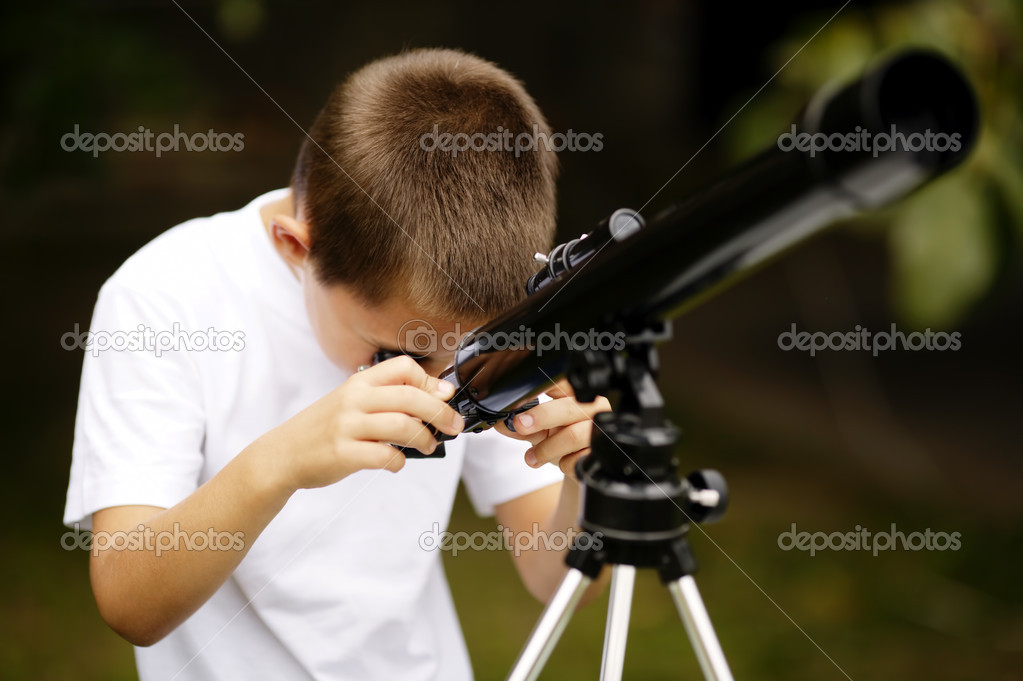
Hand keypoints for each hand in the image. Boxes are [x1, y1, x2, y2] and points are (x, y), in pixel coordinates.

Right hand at [262, 355, 463, 490]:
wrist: (283, 453)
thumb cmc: (326, 427)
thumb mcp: (352, 401)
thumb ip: (388, 396)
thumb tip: (439, 395)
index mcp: (359, 381)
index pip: (404, 367)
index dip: (430, 381)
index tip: (443, 398)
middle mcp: (354, 399)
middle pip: (412, 397)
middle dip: (441, 413)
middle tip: (453, 426)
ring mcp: (347, 426)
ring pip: (403, 426)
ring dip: (425, 439)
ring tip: (428, 446)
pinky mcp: (343, 453)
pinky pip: (385, 456)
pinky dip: (399, 462)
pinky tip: (397, 462)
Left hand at [494, 379, 610, 478]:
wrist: (582, 464)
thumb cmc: (563, 440)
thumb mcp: (542, 431)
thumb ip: (522, 426)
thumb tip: (502, 423)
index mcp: (576, 394)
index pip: (560, 381)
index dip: (540, 386)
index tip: (519, 397)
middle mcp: (593, 407)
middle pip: (568, 407)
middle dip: (541, 417)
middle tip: (520, 425)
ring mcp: (601, 429)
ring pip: (572, 435)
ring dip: (546, 449)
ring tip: (533, 457)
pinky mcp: (602, 452)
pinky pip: (580, 459)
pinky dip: (564, 464)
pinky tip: (562, 462)